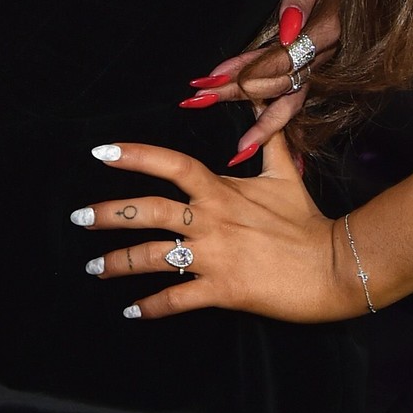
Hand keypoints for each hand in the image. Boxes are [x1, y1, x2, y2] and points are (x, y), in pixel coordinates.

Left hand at [73, 131, 362, 322]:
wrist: (335, 266)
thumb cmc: (307, 220)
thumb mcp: (285, 173)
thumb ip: (267, 141)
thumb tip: (265, 102)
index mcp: (220, 191)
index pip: (171, 164)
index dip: (135, 155)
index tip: (100, 152)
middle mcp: (210, 220)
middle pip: (148, 211)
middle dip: (107, 214)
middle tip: (76, 217)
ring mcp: (214, 256)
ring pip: (153, 257)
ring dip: (118, 262)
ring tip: (93, 267)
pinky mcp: (222, 290)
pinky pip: (177, 298)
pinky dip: (152, 306)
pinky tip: (132, 311)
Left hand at [187, 0, 339, 161]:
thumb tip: (287, 28)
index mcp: (324, 30)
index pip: (278, 57)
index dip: (243, 70)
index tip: (209, 78)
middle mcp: (323, 53)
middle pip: (278, 82)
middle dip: (236, 94)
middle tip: (196, 101)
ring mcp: (320, 63)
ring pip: (290, 100)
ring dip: (262, 124)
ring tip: (237, 150)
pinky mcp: (316, 68)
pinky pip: (298, 101)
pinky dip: (281, 126)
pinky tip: (268, 149)